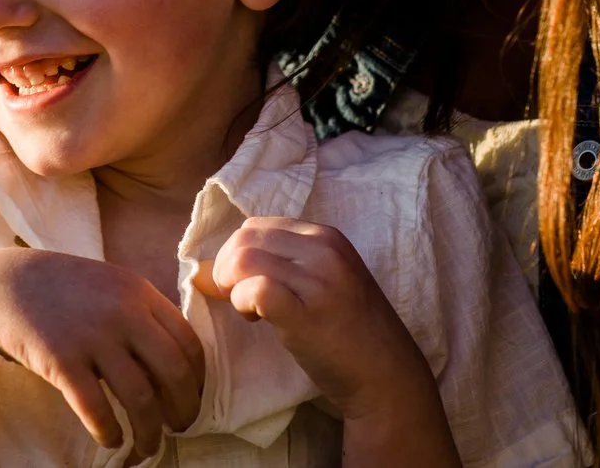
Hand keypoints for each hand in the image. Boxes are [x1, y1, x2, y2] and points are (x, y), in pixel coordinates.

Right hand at [0, 247, 205, 460]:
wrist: (2, 284)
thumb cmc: (63, 290)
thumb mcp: (111, 285)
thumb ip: (142, 312)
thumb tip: (178, 361)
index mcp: (140, 292)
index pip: (189, 343)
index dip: (198, 380)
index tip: (192, 398)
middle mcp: (123, 311)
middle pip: (174, 373)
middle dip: (184, 409)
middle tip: (179, 427)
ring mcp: (93, 336)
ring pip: (141, 398)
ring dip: (149, 432)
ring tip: (147, 447)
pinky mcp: (62, 360)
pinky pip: (97, 409)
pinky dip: (110, 431)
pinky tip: (111, 439)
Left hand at [193, 218, 437, 421]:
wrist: (387, 374)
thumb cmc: (351, 330)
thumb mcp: (327, 279)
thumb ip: (285, 264)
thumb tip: (212, 266)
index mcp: (326, 236)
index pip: (257, 226)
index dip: (238, 254)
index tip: (246, 283)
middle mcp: (323, 250)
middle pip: (244, 239)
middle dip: (227, 269)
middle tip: (240, 299)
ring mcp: (317, 281)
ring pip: (244, 260)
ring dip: (233, 287)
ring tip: (250, 311)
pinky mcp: (307, 314)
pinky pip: (257, 289)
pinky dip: (242, 302)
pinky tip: (256, 319)